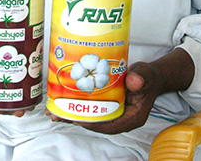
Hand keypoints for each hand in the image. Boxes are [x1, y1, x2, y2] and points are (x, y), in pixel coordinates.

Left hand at [47, 49, 193, 134]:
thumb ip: (141, 78)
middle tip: (56, 115)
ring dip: (71, 113)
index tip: (76, 119)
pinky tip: (62, 99)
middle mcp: (119, 118)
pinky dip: (76, 104)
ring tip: (52, 110)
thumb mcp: (145, 76)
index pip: (110, 126)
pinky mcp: (105, 105)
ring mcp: (111, 112)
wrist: (147, 76)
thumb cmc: (147, 77)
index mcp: (131, 118)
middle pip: (95, 123)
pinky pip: (89, 107)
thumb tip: (134, 80)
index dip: (92, 124)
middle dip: (75, 120)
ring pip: (89, 116)